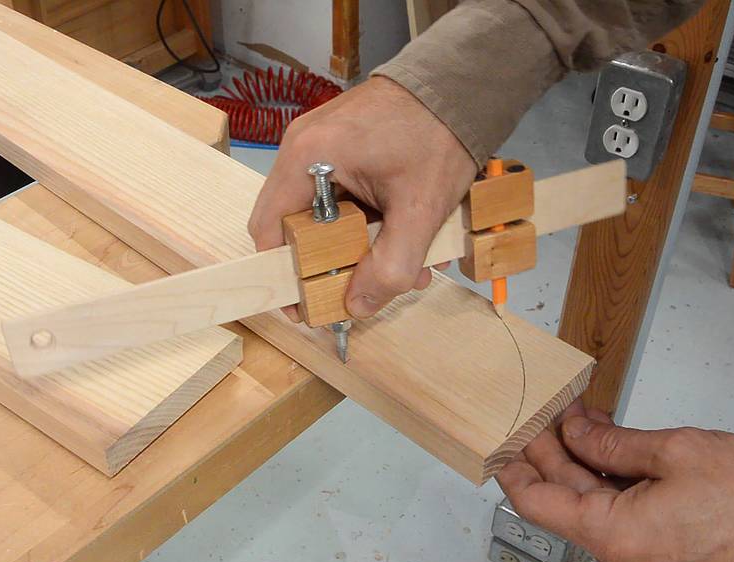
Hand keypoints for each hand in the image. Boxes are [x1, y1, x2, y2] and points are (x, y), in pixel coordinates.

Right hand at [248, 76, 477, 320]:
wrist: (464, 83)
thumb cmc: (439, 135)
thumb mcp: (418, 210)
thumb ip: (390, 265)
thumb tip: (358, 307)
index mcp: (306, 157)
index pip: (269, 229)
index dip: (283, 273)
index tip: (306, 305)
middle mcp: (303, 146)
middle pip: (297, 225)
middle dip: (334, 263)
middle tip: (366, 287)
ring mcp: (322, 142)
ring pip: (324, 213)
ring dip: (359, 245)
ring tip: (405, 264)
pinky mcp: (344, 143)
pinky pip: (342, 194)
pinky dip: (368, 221)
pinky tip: (406, 235)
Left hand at [497, 401, 733, 561]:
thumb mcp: (673, 452)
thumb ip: (610, 443)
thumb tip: (573, 434)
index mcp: (610, 535)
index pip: (534, 501)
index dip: (513, 466)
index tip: (502, 438)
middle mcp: (616, 554)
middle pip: (563, 495)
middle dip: (553, 448)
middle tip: (549, 410)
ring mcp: (635, 556)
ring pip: (590, 500)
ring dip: (583, 458)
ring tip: (582, 418)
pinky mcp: (653, 552)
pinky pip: (616, 511)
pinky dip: (608, 477)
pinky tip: (608, 443)